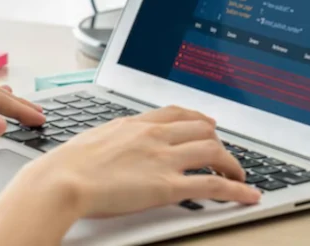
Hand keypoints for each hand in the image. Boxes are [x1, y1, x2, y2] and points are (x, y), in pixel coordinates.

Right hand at [14, 106, 260, 218]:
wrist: (61, 180)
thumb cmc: (66, 165)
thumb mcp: (92, 139)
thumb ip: (113, 139)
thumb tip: (115, 145)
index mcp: (135, 124)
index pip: (177, 113)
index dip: (198, 119)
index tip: (207, 125)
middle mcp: (154, 136)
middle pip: (202, 128)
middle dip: (218, 141)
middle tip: (223, 155)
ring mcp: (164, 159)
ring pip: (213, 151)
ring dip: (232, 164)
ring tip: (239, 176)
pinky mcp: (168, 186)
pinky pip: (213, 185)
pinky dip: (237, 190)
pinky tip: (248, 196)